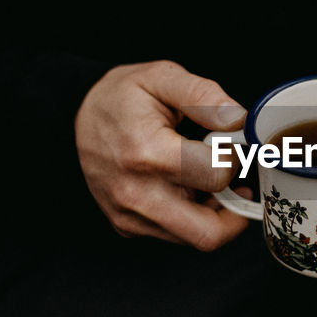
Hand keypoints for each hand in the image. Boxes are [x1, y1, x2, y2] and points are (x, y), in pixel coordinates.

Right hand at [75, 59, 250, 248]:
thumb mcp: (162, 77)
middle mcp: (136, 194)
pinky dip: (192, 217)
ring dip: (214, 214)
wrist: (77, 117)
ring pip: (196, 238)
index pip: (216, 175)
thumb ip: (204, 95)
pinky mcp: (127, 227)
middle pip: (209, 232)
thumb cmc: (123, 97)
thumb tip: (238, 120)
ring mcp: (129, 215)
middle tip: (237, 181)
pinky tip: (188, 188)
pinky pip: (175, 236)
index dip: (234, 158)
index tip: (230, 144)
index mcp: (147, 153)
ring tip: (209, 180)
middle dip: (235, 210)